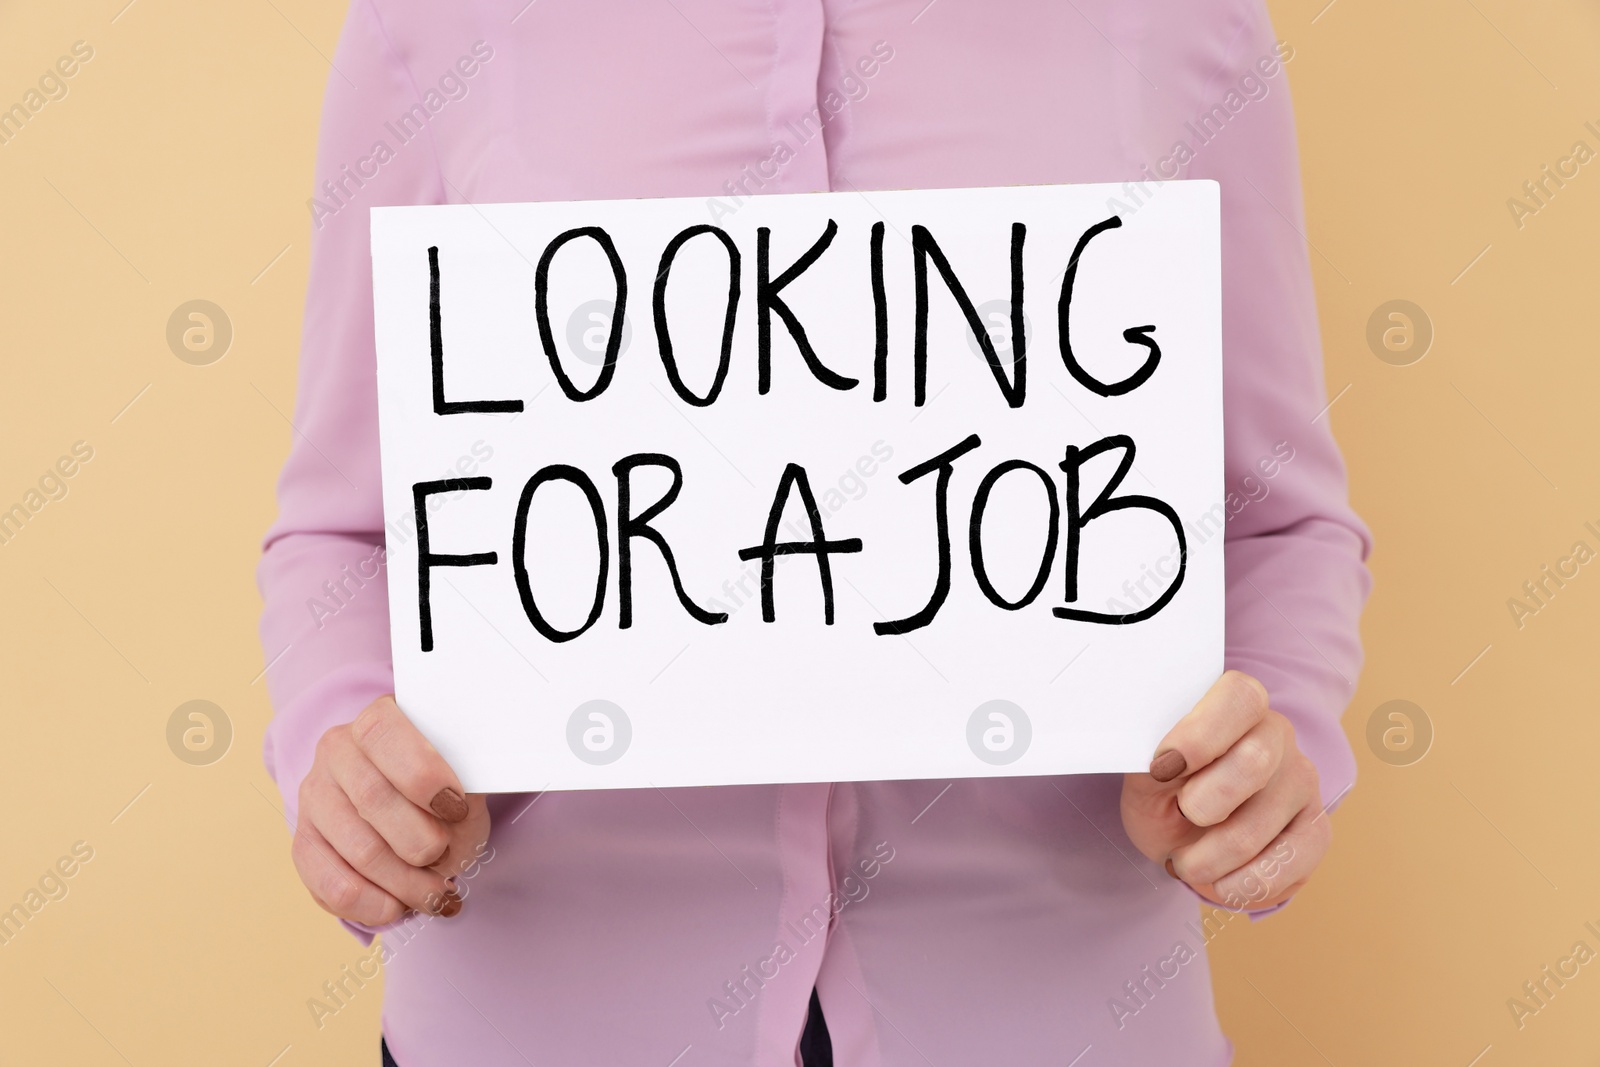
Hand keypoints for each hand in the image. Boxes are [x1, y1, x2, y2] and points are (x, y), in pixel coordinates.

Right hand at [292, 695, 489, 924]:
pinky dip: (372, 905)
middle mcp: (337, 750)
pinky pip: (329, 885)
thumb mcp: (464, 779)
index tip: (456, 808)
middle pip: (373, 799)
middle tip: (449, 859)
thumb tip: (458, 820)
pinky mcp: (303, 842)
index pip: (385, 735)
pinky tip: (398, 908)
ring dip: (406, 884)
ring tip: (437, 894)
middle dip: (422, 842)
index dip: (422, 775)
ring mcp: (314, 796)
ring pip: (358, 850)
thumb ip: (464, 792)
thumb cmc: (443, 787)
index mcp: (379, 718)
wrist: (408, 805)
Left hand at [1120, 671, 1328, 910]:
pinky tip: (1222, 882)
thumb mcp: (1144, 773)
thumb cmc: (1164, 793)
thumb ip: (1150, 760)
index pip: (1240, 697)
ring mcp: (1302, 781)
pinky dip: (1246, 882)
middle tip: (1180, 815)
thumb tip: (1160, 765)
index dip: (1200, 735)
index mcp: (1235, 705)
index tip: (1161, 768)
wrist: (1182, 838)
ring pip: (1262, 824)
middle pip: (1255, 762)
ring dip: (1210, 857)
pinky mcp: (1315, 828)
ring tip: (1185, 862)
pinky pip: (1293, 859)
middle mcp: (1277, 735)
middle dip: (1203, 803)